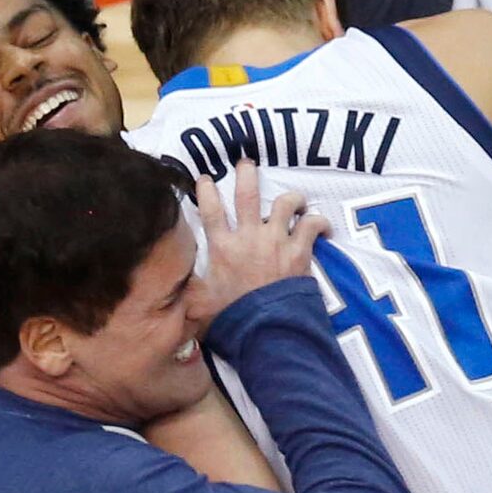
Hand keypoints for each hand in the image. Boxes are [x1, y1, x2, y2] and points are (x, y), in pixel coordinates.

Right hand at [192, 159, 328, 323]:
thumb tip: (169, 288)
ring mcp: (275, 241)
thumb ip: (186, 291)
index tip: (206, 178)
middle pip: (247, 194)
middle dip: (246, 173)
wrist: (266, 329)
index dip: (206, 190)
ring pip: (284, 203)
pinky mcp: (299, 251)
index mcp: (222, 248)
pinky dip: (318, 222)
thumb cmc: (232, 319)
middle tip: (247, 163)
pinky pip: (312, 225)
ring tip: (294, 201)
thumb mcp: (199, 304)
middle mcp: (248, 237)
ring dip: (291, 198)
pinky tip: (322, 226)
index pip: (210, 211)